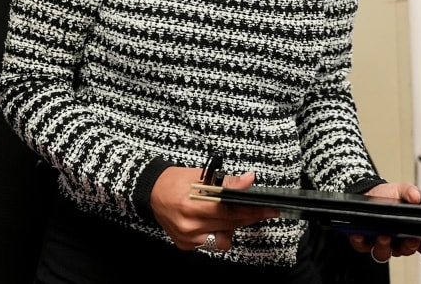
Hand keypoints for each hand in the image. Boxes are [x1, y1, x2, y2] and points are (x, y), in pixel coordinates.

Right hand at [151, 167, 278, 250]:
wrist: (150, 191)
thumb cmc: (175, 180)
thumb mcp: (201, 175)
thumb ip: (226, 182)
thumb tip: (249, 180)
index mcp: (193, 205)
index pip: (231, 211)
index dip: (253, 210)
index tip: (270, 208)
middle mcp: (190, 226)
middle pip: (231, 225)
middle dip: (249, 216)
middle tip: (263, 210)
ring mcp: (188, 238)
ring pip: (223, 238)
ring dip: (231, 226)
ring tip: (226, 213)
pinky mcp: (185, 245)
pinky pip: (210, 243)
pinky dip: (216, 231)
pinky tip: (212, 221)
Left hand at [349, 182, 420, 261]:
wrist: (367, 192)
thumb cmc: (388, 196)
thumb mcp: (401, 190)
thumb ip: (410, 192)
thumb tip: (416, 196)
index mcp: (412, 233)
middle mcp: (398, 242)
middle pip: (406, 251)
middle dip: (409, 246)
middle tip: (409, 239)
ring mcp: (381, 243)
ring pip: (384, 253)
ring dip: (384, 247)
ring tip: (383, 236)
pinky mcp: (363, 242)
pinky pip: (362, 246)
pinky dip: (360, 241)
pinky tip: (359, 234)